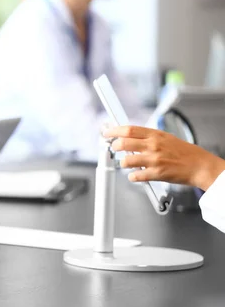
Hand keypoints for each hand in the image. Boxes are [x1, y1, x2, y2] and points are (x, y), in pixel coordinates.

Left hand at [103, 126, 224, 190]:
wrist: (200, 165)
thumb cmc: (184, 152)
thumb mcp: (165, 138)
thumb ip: (147, 137)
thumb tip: (129, 136)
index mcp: (155, 135)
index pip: (129, 129)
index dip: (114, 131)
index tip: (107, 132)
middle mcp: (153, 146)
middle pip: (124, 143)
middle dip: (114, 146)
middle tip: (114, 148)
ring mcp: (154, 160)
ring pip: (126, 161)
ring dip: (123, 163)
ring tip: (127, 164)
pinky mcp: (157, 174)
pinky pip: (136, 176)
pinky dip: (132, 176)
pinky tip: (136, 175)